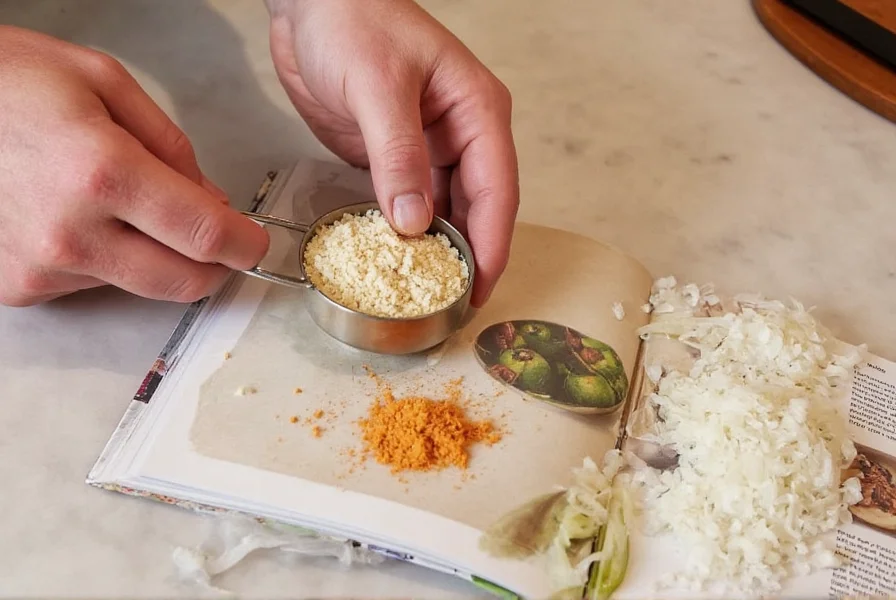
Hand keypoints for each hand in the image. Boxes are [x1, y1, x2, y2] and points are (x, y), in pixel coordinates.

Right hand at [0, 26, 268, 306]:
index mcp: (101, 172)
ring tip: (113, 203)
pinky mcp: (16, 287)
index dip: (243, 244)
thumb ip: (169, 145)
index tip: (255, 243)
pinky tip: (74, 218)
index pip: (204, 234)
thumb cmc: (4, 81)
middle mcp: (71, 233)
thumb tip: (210, 199)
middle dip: (212, 264)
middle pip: (182, 282)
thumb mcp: (101, 80)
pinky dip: (103, 259)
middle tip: (216, 238)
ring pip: (139, 283)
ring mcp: (40, 268)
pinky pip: (90, 284)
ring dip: (150, 254)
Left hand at [266, 0, 518, 306]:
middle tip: (450, 304)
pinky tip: (393, 259)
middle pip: (477, 208)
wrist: (311, 3)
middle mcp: (461, 135)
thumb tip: (413, 222)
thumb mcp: (378, 87)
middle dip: (467, 255)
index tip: (478, 289)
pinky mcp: (396, 159)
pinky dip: (403, 233)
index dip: (491, 245)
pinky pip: (408, 204)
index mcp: (477, 111)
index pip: (497, 190)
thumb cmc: (354, 20)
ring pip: (444, 211)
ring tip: (423, 292)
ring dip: (435, 249)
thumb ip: (398, 155)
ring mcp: (429, 149)